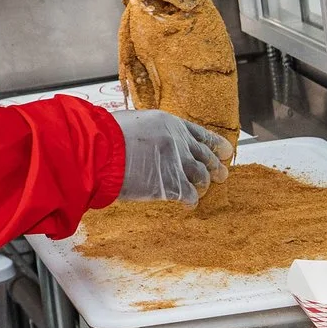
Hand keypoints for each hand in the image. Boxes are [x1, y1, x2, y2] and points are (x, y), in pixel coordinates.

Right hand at [116, 110, 230, 203]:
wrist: (101, 151)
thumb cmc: (107, 135)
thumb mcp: (134, 123)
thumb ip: (151, 133)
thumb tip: (151, 142)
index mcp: (170, 124)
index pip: (201, 134)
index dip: (215, 143)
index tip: (225, 150)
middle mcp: (180, 142)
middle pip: (206, 156)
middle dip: (216, 166)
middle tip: (222, 174)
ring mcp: (178, 164)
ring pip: (202, 177)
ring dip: (202, 185)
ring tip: (200, 190)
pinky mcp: (172, 185)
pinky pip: (190, 195)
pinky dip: (190, 201)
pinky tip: (188, 204)